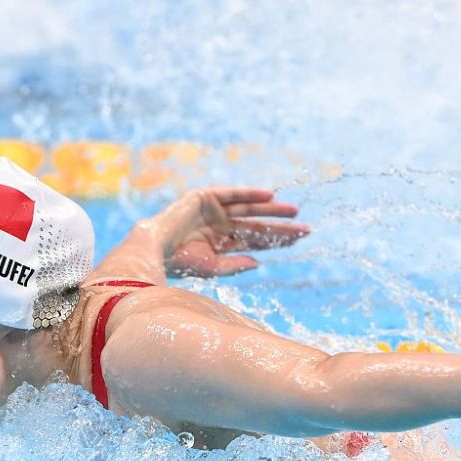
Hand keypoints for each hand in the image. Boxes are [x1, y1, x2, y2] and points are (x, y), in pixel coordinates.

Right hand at [154, 188, 309, 276]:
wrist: (154, 249)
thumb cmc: (179, 263)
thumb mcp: (212, 268)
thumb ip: (234, 265)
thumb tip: (258, 263)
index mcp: (223, 244)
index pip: (256, 240)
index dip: (278, 240)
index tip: (300, 240)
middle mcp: (221, 225)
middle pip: (258, 224)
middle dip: (281, 226)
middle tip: (306, 228)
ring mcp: (214, 210)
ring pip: (249, 209)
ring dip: (272, 208)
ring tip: (294, 210)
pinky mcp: (205, 197)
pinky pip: (232, 194)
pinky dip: (250, 193)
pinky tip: (269, 194)